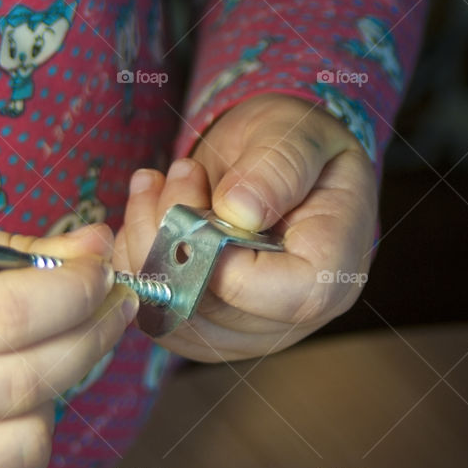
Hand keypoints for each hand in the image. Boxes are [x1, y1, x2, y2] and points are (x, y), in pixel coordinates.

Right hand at [0, 220, 136, 467]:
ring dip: (60, 392)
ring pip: (30, 440)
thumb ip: (4, 247)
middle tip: (113, 305)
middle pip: (28, 379)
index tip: (100, 271)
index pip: (7, 316)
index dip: (74, 291)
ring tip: (41, 358)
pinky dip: (34, 440)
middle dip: (92, 335)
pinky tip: (14, 405)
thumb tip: (94, 243)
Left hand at [114, 93, 376, 361]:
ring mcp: (247, 333)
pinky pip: (155, 312)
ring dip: (144, 243)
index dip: (213, 248)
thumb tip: (238, 209)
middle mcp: (291, 318)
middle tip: (176, 172)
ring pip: (170, 314)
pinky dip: (137, 260)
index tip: (196, 186)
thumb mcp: (299, 134)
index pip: (265, 292)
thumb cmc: (299, 146)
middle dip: (169, 234)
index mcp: (331, 275)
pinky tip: (148, 214)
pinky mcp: (208, 331)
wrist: (278, 165)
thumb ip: (278, 167)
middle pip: (207, 307)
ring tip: (157, 184)